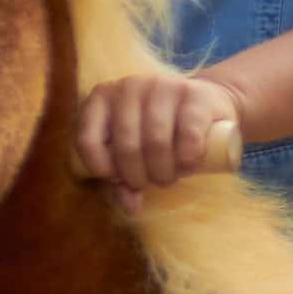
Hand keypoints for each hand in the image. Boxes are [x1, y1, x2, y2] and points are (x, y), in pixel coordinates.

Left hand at [73, 70, 247, 209]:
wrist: (205, 104)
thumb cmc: (160, 132)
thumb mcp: (134, 152)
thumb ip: (122, 178)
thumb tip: (130, 207)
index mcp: (101, 98)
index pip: (87, 141)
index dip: (103, 169)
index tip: (120, 179)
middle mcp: (128, 87)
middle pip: (126, 146)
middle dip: (139, 176)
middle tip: (153, 182)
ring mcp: (161, 85)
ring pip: (156, 141)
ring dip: (165, 171)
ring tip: (171, 176)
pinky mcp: (194, 93)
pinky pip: (187, 133)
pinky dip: (188, 157)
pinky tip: (189, 164)